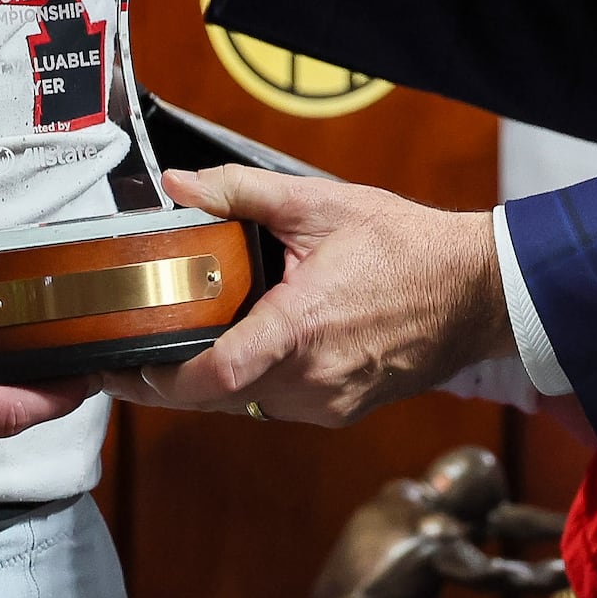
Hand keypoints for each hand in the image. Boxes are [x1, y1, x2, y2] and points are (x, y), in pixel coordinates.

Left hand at [108, 167, 511, 426]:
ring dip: (216, 378)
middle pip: (216, 396)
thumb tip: (178, 186)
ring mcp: (328, 403)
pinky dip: (257, 380)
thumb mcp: (318, 204)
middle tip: (136, 349)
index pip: (212, 377)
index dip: (156, 381)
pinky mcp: (342, 411)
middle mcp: (311, 379)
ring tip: (193, 338)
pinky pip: (279, 403)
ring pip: (246, 403)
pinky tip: (253, 343)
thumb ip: (240, 193)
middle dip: (173, 376)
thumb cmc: (405, 247)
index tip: (120, 367)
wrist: (476, 292)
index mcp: (299, 328)